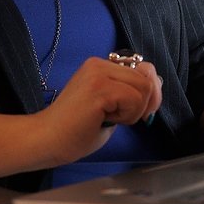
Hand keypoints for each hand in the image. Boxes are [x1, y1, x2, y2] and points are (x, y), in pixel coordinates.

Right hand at [40, 57, 162, 163]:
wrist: (47, 140)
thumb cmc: (76, 130)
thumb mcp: (110, 107)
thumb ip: (129, 94)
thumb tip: (156, 85)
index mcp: (101, 66)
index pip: (144, 69)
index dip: (150, 92)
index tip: (138, 112)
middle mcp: (100, 63)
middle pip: (148, 77)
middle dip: (147, 103)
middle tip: (126, 119)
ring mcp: (98, 73)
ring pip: (144, 89)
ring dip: (134, 112)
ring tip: (110, 119)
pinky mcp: (99, 87)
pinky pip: (134, 99)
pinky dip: (128, 116)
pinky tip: (106, 120)